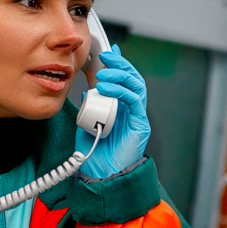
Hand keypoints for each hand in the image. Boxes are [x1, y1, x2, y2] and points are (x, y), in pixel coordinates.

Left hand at [78, 47, 149, 178]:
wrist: (101, 175)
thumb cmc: (95, 153)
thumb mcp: (86, 124)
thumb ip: (89, 108)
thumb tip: (87, 92)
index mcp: (120, 108)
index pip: (123, 81)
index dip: (118, 66)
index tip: (108, 53)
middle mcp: (131, 110)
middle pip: (133, 79)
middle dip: (121, 65)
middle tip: (106, 56)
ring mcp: (137, 117)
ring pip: (136, 86)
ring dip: (120, 75)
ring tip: (103, 72)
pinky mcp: (140, 125)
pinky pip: (134, 101)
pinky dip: (121, 91)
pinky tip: (106, 87)